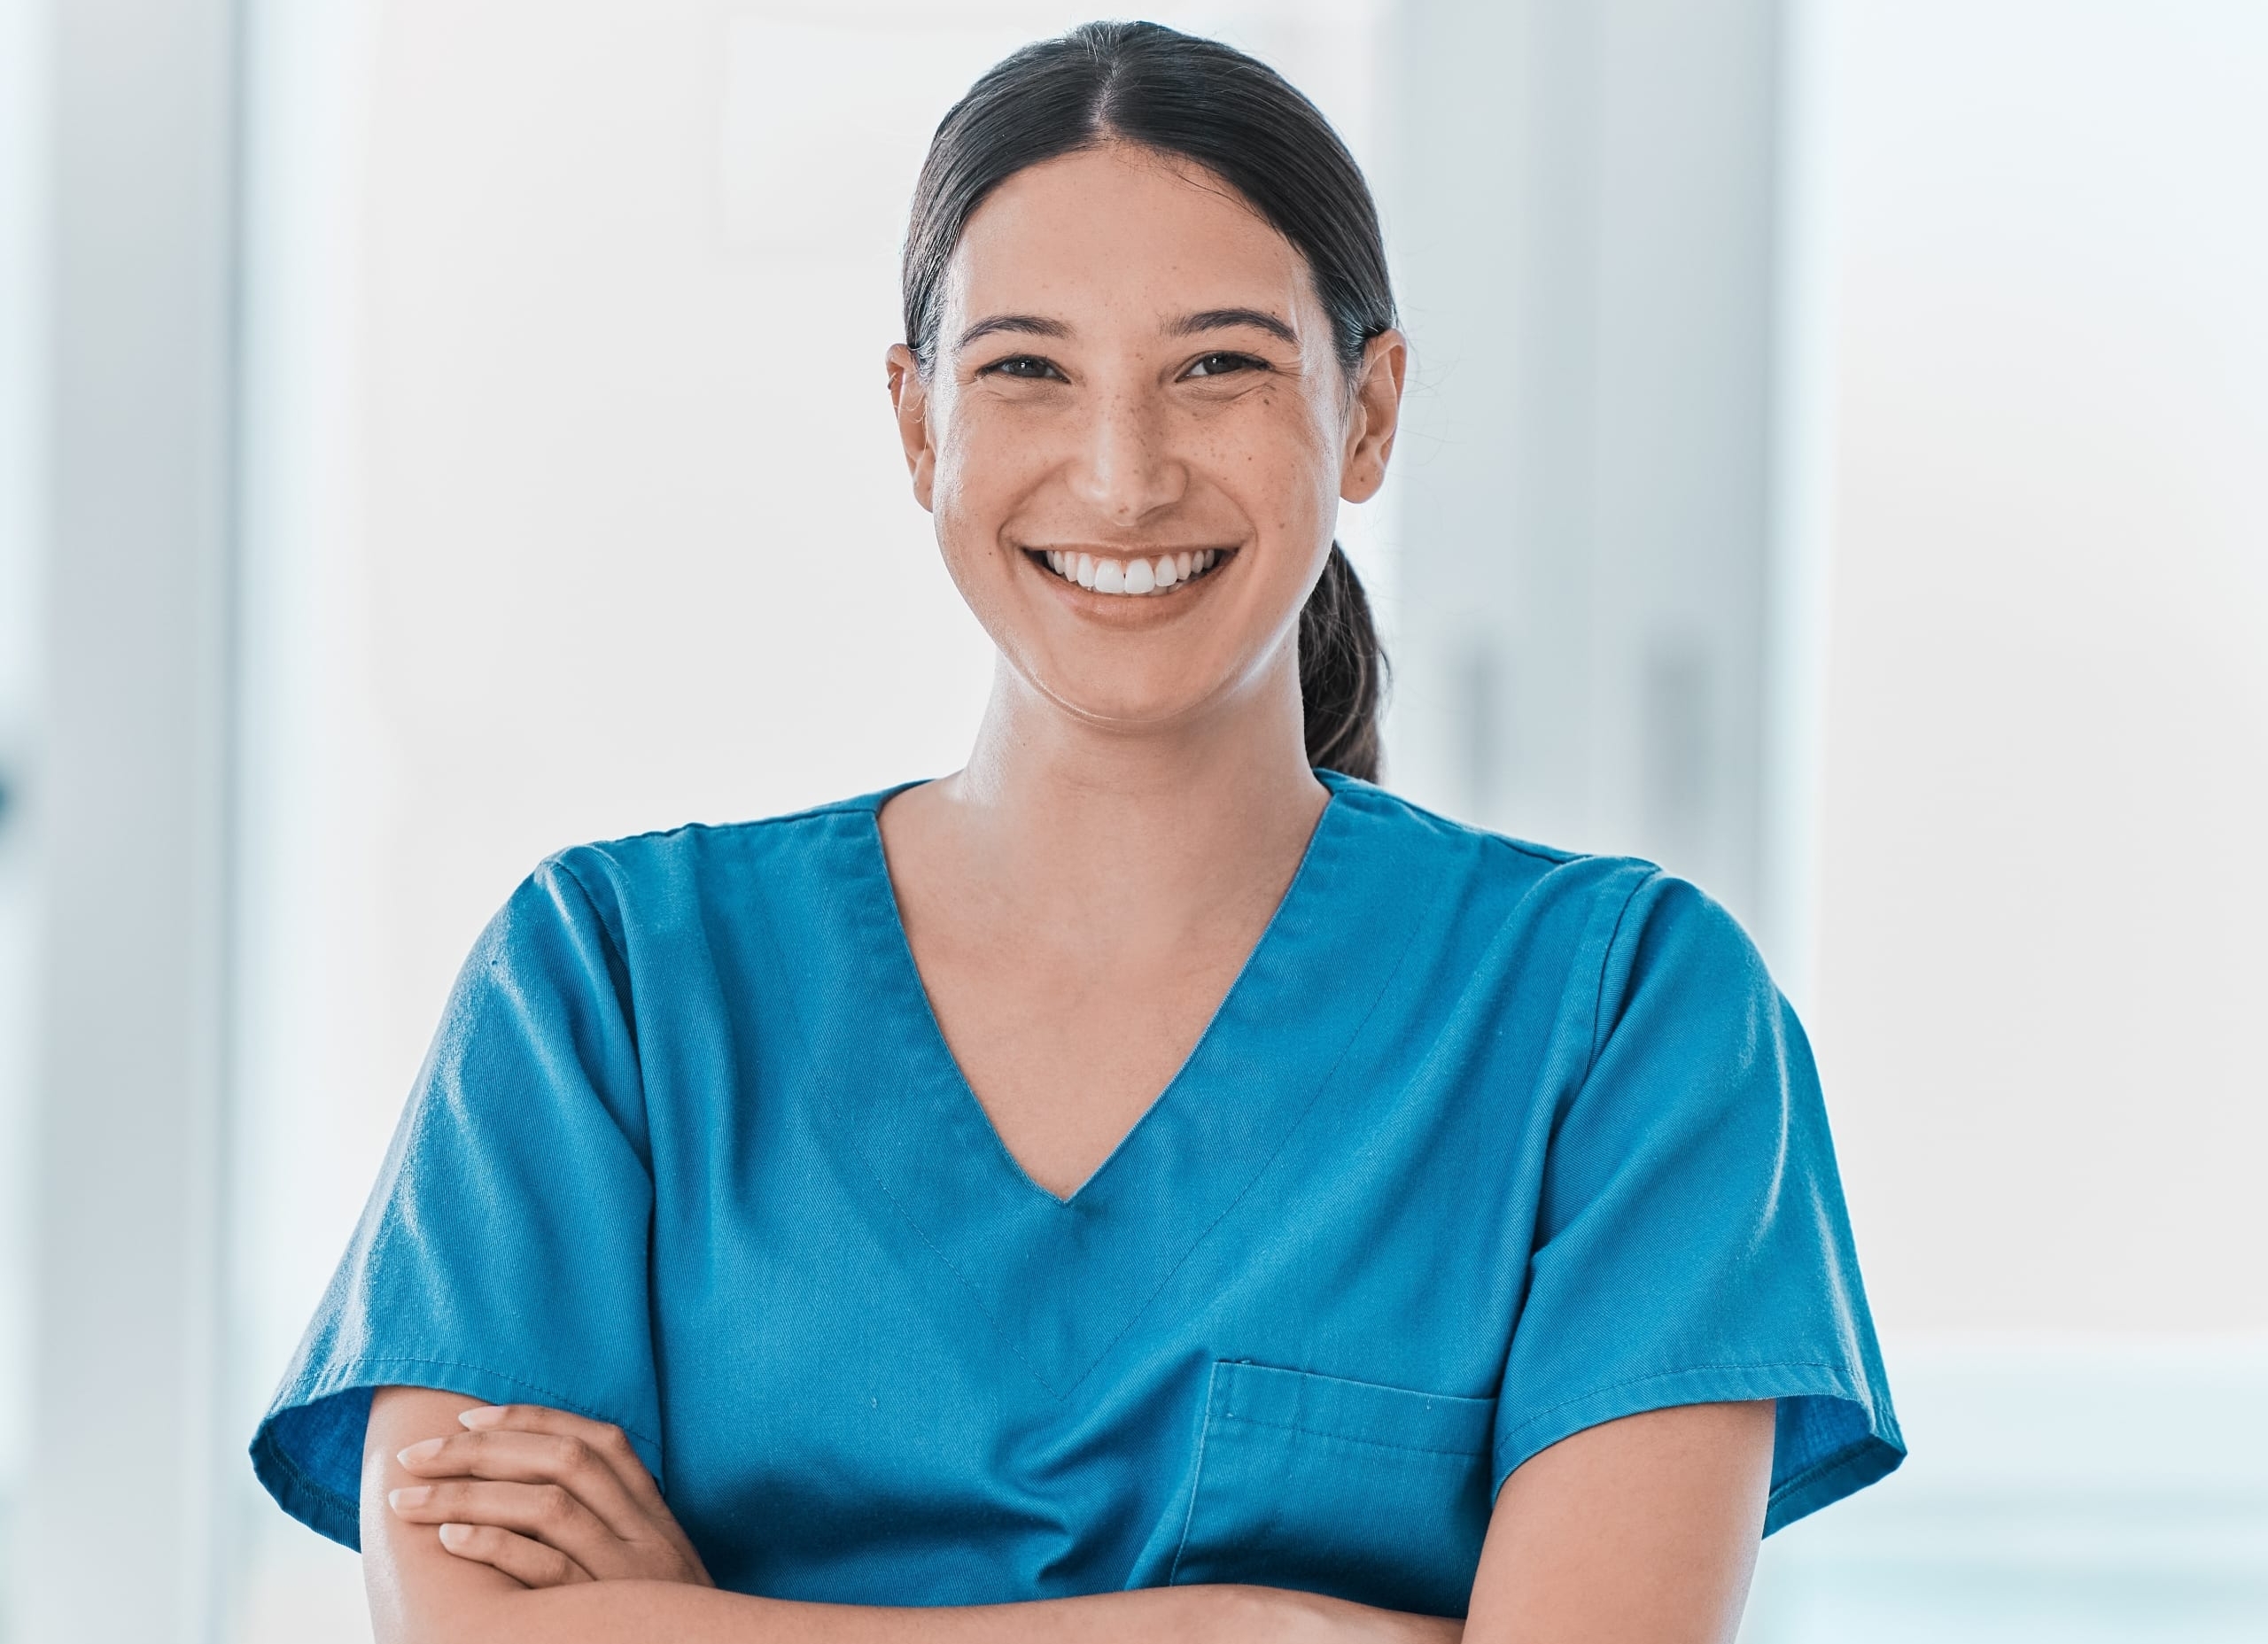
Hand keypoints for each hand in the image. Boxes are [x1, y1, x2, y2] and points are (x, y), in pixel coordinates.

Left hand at [388, 1403, 713, 1590]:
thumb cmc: (657, 1625)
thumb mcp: (649, 1567)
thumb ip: (611, 1525)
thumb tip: (528, 1485)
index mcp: (654, 1515)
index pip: (597, 1440)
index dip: (531, 1419)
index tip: (467, 1417)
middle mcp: (646, 1535)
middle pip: (564, 1462)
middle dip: (481, 1450)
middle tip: (415, 1456)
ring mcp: (628, 1574)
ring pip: (549, 1508)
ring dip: (469, 1495)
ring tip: (410, 1501)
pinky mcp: (606, 1615)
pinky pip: (546, 1570)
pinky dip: (495, 1545)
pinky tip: (449, 1538)